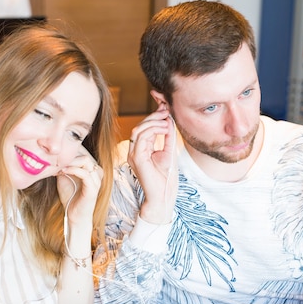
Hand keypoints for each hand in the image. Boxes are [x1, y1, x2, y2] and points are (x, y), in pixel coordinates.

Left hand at [57, 146, 103, 226]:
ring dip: (70, 161)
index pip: (84, 152)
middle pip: (85, 154)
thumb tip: (55, 155)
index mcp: (92, 169)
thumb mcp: (64, 177)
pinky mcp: (93, 188)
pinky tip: (63, 171)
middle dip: (70, 154)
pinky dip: (73, 170)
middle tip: (56, 159)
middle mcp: (97, 172)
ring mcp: (97, 180)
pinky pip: (85, 173)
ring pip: (86, 161)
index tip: (57, 153)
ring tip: (59, 165)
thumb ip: (63, 166)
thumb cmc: (71, 197)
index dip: (71, 150)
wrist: (75, 216)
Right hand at [128, 107, 177, 223]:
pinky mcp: (136, 158)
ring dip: (154, 122)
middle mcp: (135, 151)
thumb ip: (168, 137)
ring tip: (167, 121)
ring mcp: (133, 154)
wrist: (163, 196)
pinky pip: (140, 138)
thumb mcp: (169, 152)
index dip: (152, 115)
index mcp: (141, 150)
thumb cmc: (166, 178)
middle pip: (140, 126)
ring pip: (138, 129)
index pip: (144, 128)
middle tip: (166, 111)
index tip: (165, 107)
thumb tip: (169, 120)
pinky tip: (164, 129)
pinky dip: (153, 130)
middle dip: (153, 116)